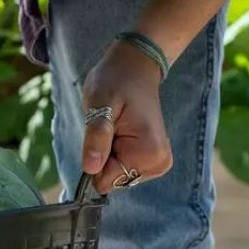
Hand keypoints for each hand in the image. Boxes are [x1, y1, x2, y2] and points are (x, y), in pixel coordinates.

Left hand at [80, 40, 172, 195]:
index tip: (101, 135)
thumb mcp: (100, 104)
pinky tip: (122, 132)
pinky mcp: (153, 161)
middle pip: (114, 180)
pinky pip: (124, 169)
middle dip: (105, 156)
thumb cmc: (117, 81)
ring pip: (118, 175)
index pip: (107, 181)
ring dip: (110, 153)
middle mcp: (158, 164)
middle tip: (110, 128)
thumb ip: (97, 137)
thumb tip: (91, 169)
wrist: (136, 68)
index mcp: (148, 153)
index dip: (96, 160)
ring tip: (117, 126)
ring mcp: (157, 164)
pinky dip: (117, 153)